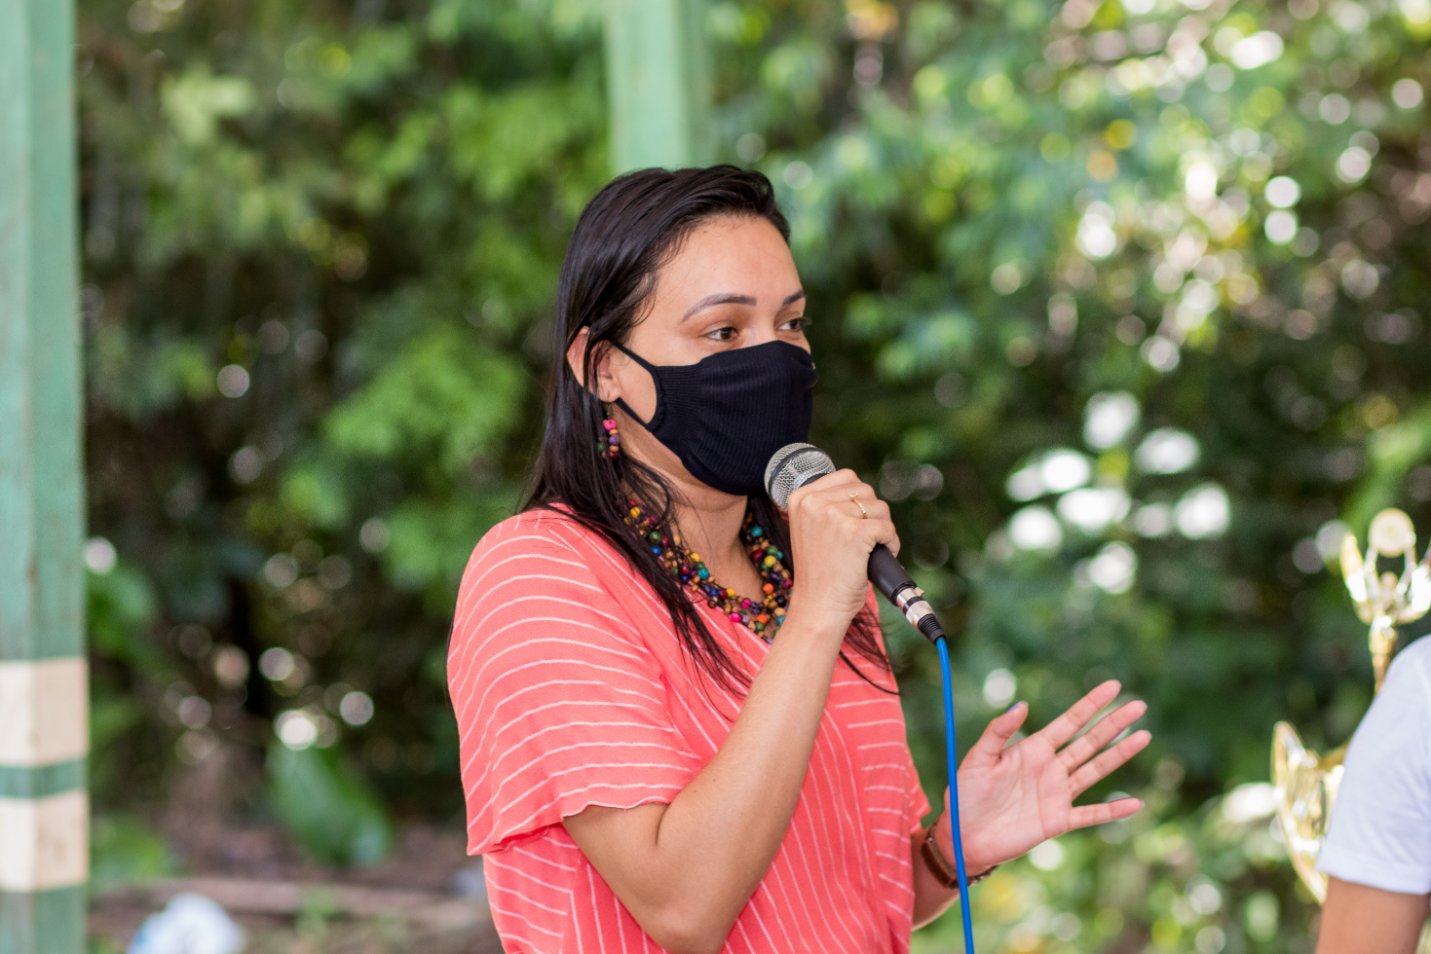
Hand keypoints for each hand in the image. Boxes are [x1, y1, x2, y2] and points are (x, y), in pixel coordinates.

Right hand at [782, 470, 897, 634]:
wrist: (818, 607)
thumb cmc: (819, 573)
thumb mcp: (811, 529)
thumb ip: (827, 505)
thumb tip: (860, 490)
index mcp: (801, 498)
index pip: (846, 477)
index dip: (858, 501)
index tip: (853, 524)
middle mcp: (814, 502)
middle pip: (865, 490)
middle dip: (872, 514)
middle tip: (864, 540)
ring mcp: (834, 515)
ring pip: (879, 507)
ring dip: (882, 528)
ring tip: (869, 550)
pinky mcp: (855, 532)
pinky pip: (887, 527)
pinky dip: (891, 543)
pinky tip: (879, 555)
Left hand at [941, 680, 1149, 874]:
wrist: (963, 834)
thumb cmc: (966, 793)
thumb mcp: (979, 757)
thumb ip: (998, 731)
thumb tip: (1022, 705)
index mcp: (1033, 749)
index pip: (1069, 722)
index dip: (1091, 704)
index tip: (1112, 686)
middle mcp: (1051, 768)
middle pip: (1089, 742)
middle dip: (1113, 724)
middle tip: (1139, 705)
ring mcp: (1058, 794)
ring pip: (1096, 770)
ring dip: (1119, 755)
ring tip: (1144, 736)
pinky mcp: (1058, 821)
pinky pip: (1091, 814)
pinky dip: (1112, 811)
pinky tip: (1135, 804)